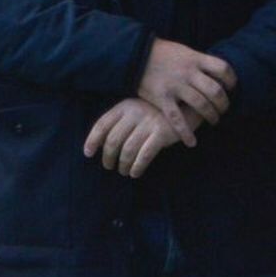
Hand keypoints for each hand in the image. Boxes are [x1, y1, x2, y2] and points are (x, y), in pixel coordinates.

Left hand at [84, 98, 198, 177]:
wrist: (187, 103)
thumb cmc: (157, 110)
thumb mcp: (138, 108)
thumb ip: (122, 121)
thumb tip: (104, 144)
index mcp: (125, 106)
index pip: (102, 124)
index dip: (92, 140)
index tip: (88, 153)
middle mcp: (134, 113)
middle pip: (113, 141)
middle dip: (108, 157)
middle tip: (109, 166)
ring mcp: (148, 123)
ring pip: (127, 150)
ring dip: (123, 165)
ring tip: (124, 171)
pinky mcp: (162, 133)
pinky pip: (144, 155)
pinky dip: (137, 166)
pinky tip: (135, 172)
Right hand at [136, 39, 235, 145]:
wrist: (135, 55)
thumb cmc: (162, 53)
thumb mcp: (184, 51)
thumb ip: (199, 62)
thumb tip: (218, 74)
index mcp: (195, 59)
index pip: (223, 69)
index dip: (231, 80)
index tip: (231, 88)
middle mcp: (188, 72)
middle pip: (215, 91)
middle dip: (223, 104)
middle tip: (223, 110)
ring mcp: (175, 86)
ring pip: (201, 105)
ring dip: (211, 116)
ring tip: (213, 121)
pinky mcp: (162, 98)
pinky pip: (176, 119)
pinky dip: (185, 132)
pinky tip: (191, 142)